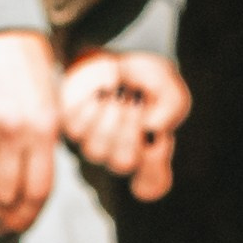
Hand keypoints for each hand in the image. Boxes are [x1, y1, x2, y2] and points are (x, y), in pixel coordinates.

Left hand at [59, 50, 189, 204]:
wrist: (115, 57)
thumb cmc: (146, 79)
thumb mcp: (170, 88)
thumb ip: (170, 108)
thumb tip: (152, 126)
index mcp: (150, 154)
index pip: (151, 184)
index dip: (152, 171)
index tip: (156, 139)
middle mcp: (121, 156)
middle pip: (123, 162)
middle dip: (130, 128)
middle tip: (134, 98)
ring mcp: (95, 145)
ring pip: (96, 149)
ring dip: (107, 118)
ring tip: (116, 93)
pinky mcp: (72, 127)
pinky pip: (76, 129)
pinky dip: (88, 108)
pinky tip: (99, 92)